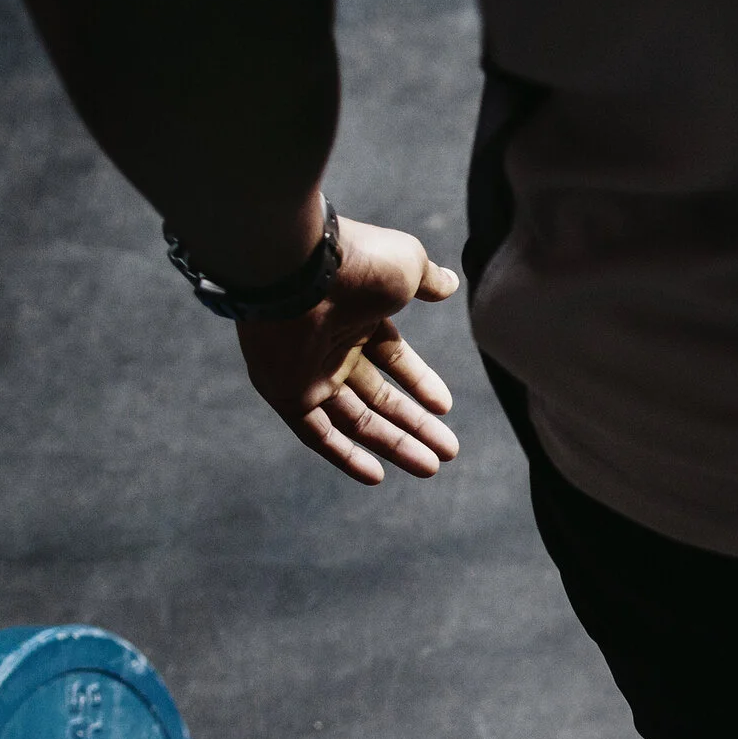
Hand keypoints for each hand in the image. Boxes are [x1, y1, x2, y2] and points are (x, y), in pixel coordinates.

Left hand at [234, 216, 461, 484]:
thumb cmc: (356, 262)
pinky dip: (343, 455)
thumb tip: (450, 284)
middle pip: (379, 397)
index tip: (445, 407)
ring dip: (394, 444)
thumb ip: (427, 279)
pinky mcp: (287, 393)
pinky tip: (377, 476)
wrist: (299, 268)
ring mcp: (308, 372)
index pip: (392, 358)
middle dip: (415, 425)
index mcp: (358, 317)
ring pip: (356, 420)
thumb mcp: (407, 266)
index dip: (420, 383)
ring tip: (431, 468)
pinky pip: (315, 434)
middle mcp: (331, 346)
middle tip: (449, 451)